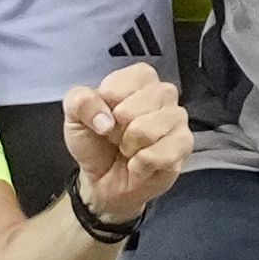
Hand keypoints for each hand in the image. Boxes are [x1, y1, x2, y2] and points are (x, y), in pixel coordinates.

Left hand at [63, 62, 190, 221]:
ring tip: (129, 148)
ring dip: (128, 146)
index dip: (106, 104)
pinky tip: (139, 163)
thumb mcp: (74, 118)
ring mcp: (178, 119)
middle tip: (116, 136)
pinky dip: (139, 164)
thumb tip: (105, 118)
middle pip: (135, 106)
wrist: (103, 179)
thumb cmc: (95, 143)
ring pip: (147, 129)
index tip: (104, 116)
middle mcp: (163, 94)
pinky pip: (157, 154)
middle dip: (117, 128)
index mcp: (139, 80)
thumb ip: (79, 102)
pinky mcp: (184, 145)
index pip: (124, 82)